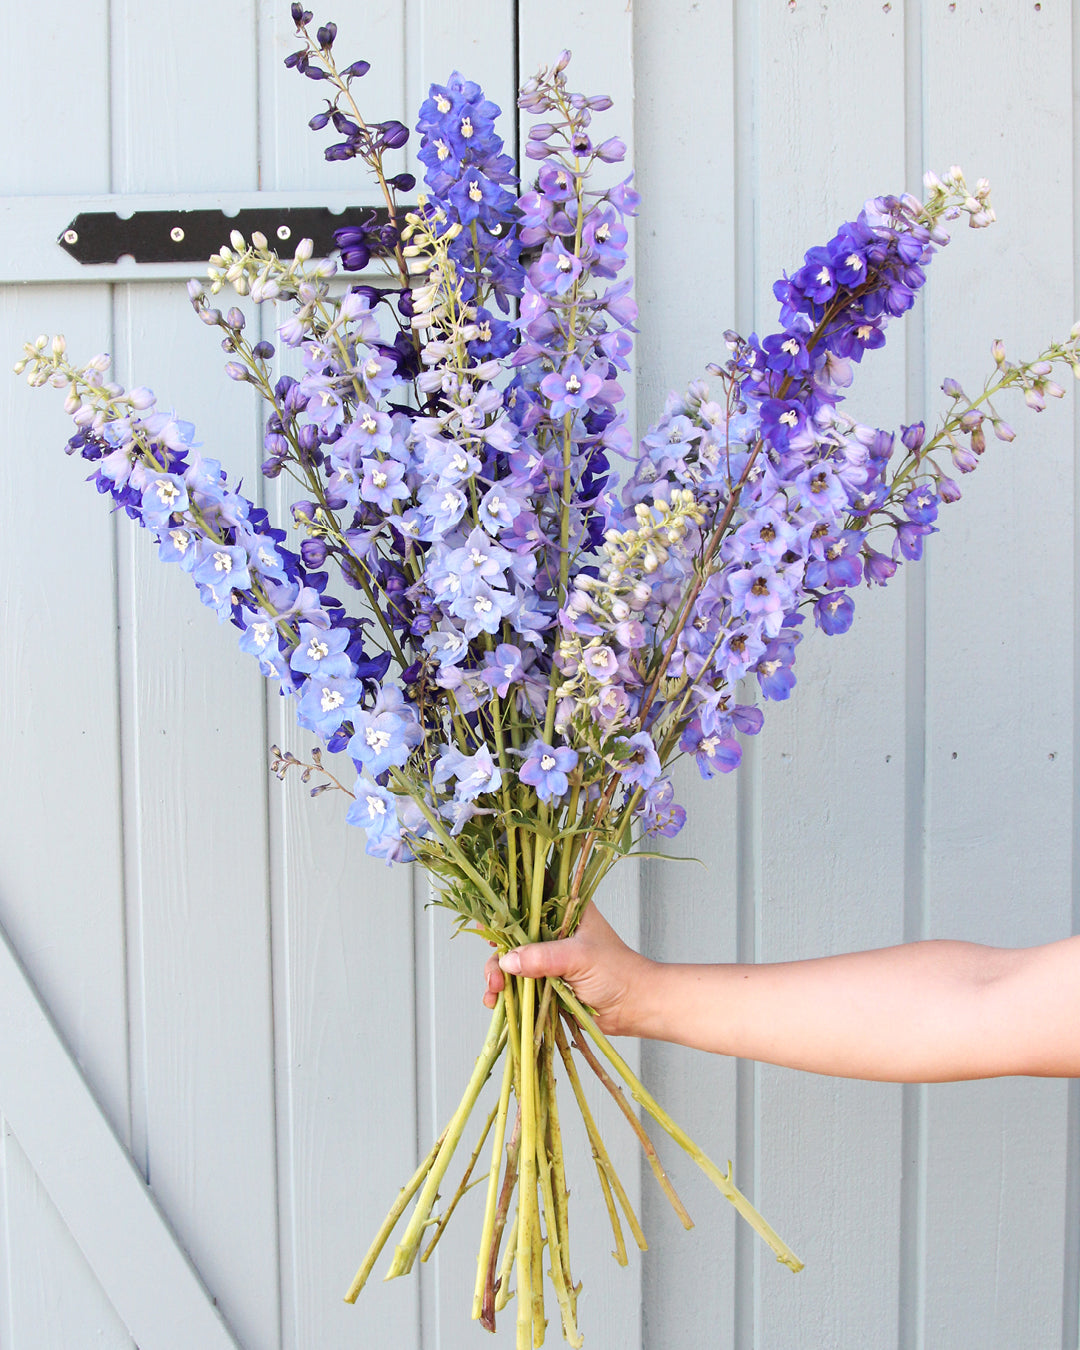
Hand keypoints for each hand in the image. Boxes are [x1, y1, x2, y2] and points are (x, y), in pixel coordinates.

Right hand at [482, 902, 651, 1036]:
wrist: (634, 1007)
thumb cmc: (617, 972)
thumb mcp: (579, 957)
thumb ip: (543, 957)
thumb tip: (508, 961)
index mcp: (564, 910)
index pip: (527, 898)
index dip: (504, 907)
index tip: (487, 923)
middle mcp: (551, 930)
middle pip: (511, 933)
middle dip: (497, 953)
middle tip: (495, 973)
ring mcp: (546, 957)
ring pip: (510, 961)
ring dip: (497, 976)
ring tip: (495, 994)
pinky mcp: (544, 982)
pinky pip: (517, 984)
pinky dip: (505, 993)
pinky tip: (497, 1003)